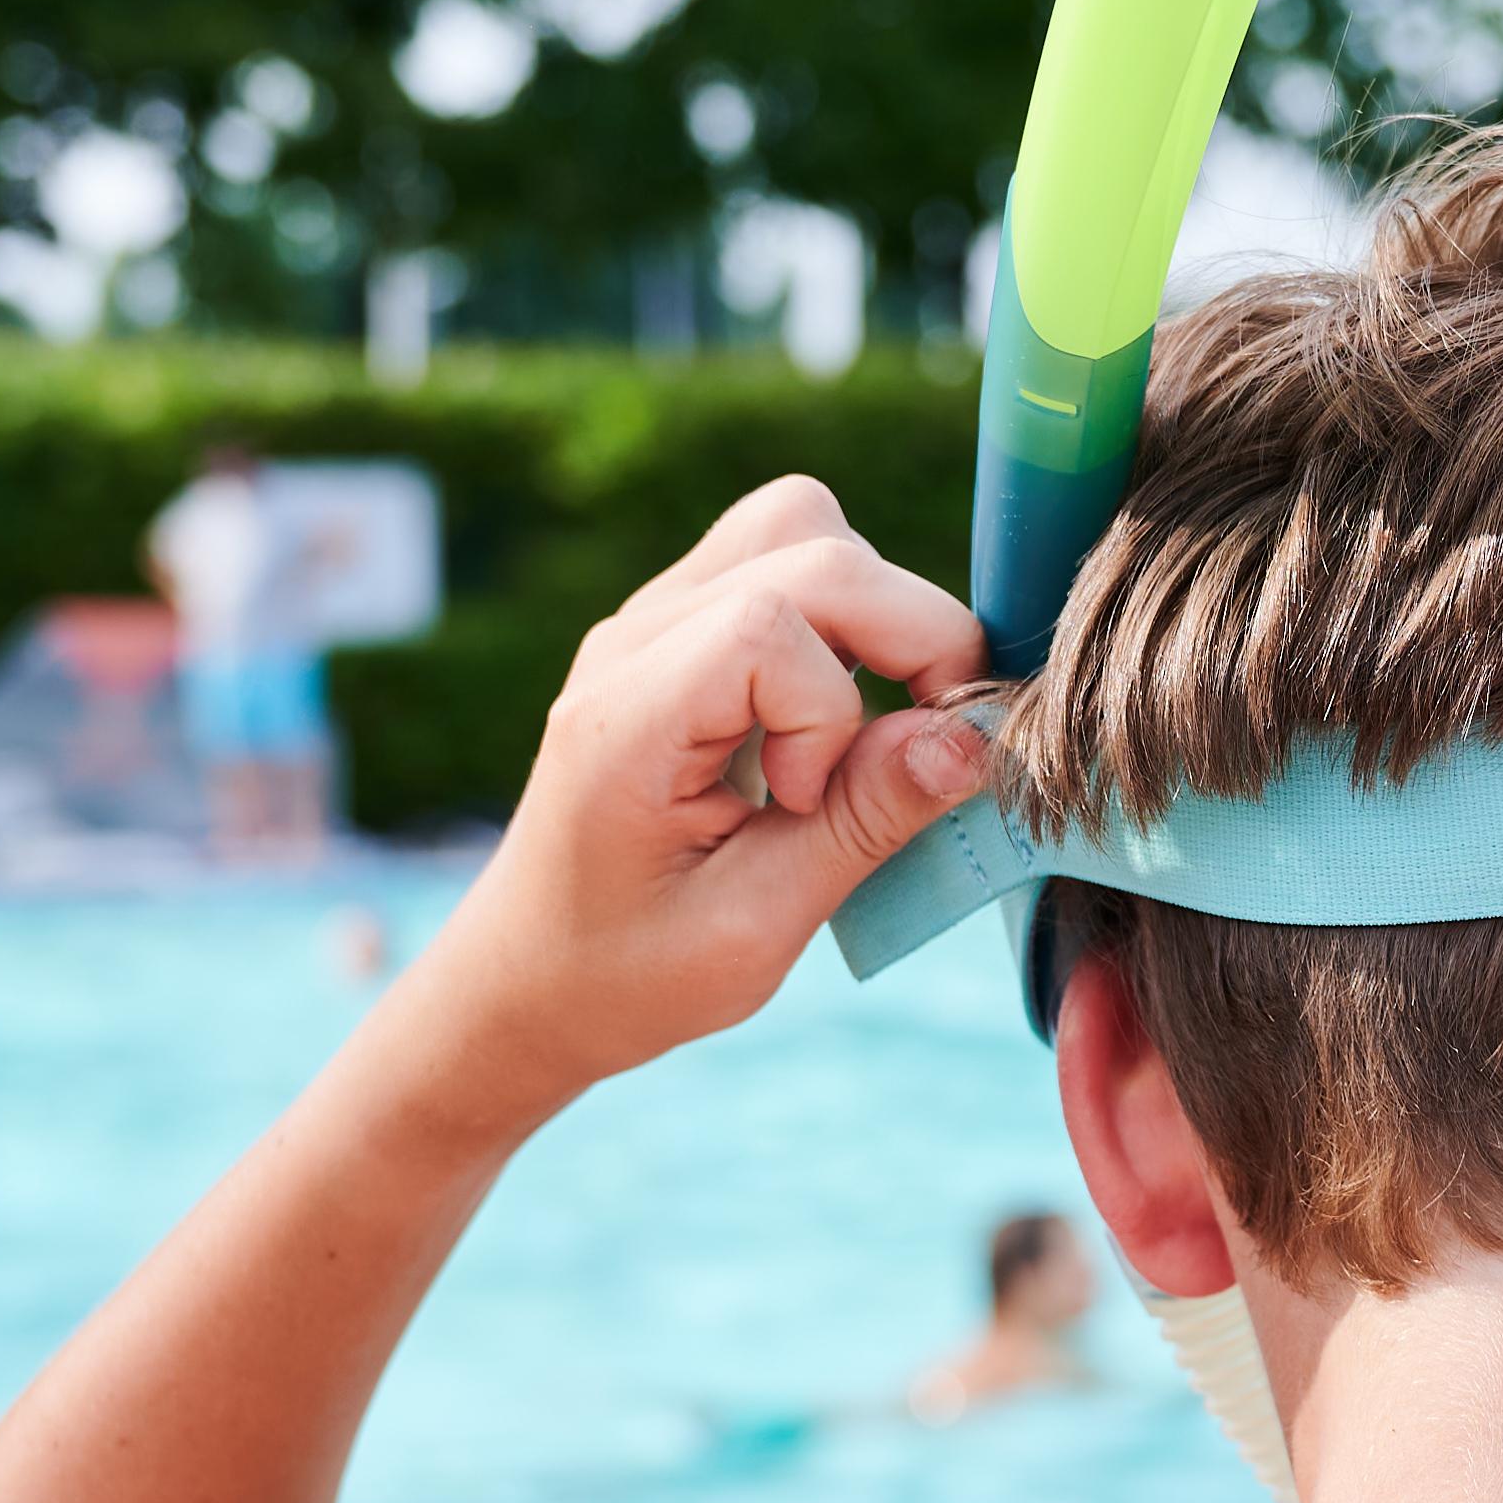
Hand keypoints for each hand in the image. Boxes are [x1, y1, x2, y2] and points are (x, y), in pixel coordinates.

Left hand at [425, 476, 990, 1102]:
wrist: (529, 976)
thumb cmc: (629, 972)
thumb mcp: (753, 926)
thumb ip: (862, 822)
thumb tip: (973, 738)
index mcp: (627, 718)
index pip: (769, 625)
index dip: (834, 709)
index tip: (809, 805)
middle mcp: (633, 639)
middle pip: (807, 543)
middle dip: (906, 633)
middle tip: (919, 747)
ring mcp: (653, 621)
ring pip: (800, 526)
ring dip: (873, 612)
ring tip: (871, 724)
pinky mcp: (681, 628)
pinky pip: (783, 563)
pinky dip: (844, 623)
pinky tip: (834, 718)